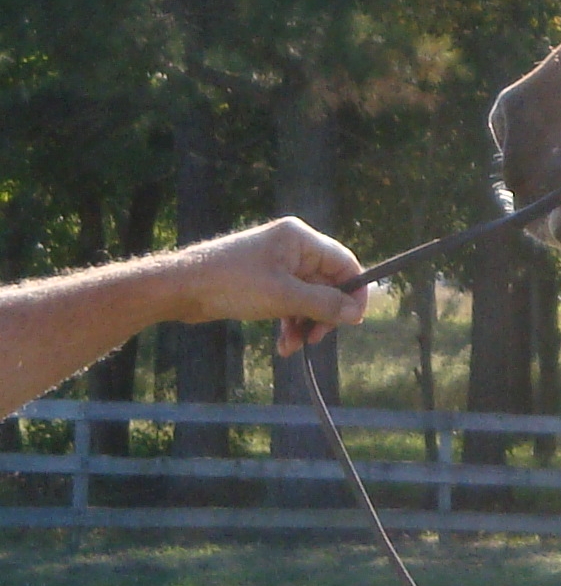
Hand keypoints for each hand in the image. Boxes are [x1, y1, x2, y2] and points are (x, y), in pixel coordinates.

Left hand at [169, 220, 374, 353]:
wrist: (180, 288)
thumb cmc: (231, 283)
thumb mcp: (284, 297)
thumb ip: (324, 304)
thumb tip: (356, 313)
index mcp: (300, 239)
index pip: (345, 263)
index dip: (353, 292)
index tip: (352, 321)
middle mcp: (292, 248)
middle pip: (328, 284)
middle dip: (323, 315)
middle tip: (316, 338)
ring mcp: (277, 264)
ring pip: (309, 298)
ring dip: (306, 324)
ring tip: (294, 346)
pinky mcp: (264, 281)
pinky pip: (290, 302)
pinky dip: (290, 322)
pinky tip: (284, 344)